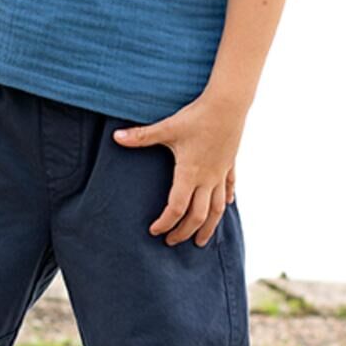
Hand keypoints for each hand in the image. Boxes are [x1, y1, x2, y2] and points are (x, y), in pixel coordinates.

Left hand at [113, 94, 244, 246]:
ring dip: (208, 227)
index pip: (177, 208)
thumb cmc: (197, 116)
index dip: (165, 223)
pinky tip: (226, 205)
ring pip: (217, 209)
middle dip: (184, 232)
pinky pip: (230, 188)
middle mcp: (208, 178)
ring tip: (201, 241)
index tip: (154, 230)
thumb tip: (116, 137)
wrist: (228, 103)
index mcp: (190, 173)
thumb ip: (141, 136)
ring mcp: (221, 173)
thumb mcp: (167, 127)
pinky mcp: (230, 164)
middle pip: (198, 216)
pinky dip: (225, 201)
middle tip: (171, 242)